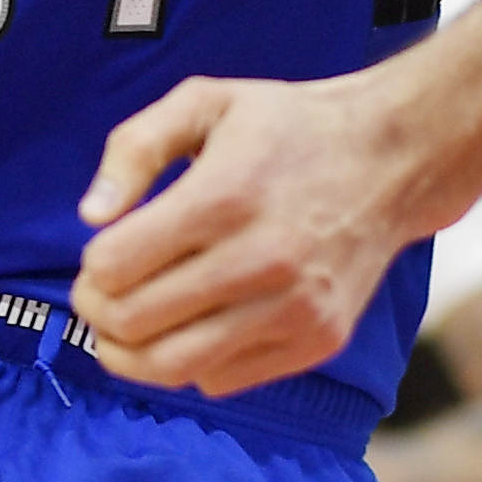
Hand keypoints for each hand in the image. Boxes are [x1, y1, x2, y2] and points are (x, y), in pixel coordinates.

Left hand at [73, 0, 481, 396]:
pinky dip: (189, 363)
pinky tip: (191, 327)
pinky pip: (221, 379)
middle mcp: (261, 259)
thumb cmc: (286, 127)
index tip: (99, 257)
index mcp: (224, 197)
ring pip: (172, 366)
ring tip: (123, 328)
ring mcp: (294, 308)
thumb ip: (135, 148)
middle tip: (100, 295)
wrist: (391, 158)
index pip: (115, 267)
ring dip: (128, 354)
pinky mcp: (316, 340)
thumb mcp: (206, 102)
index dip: (90, 268)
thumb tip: (89, 215)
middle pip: (134, 322)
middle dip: (97, 313)